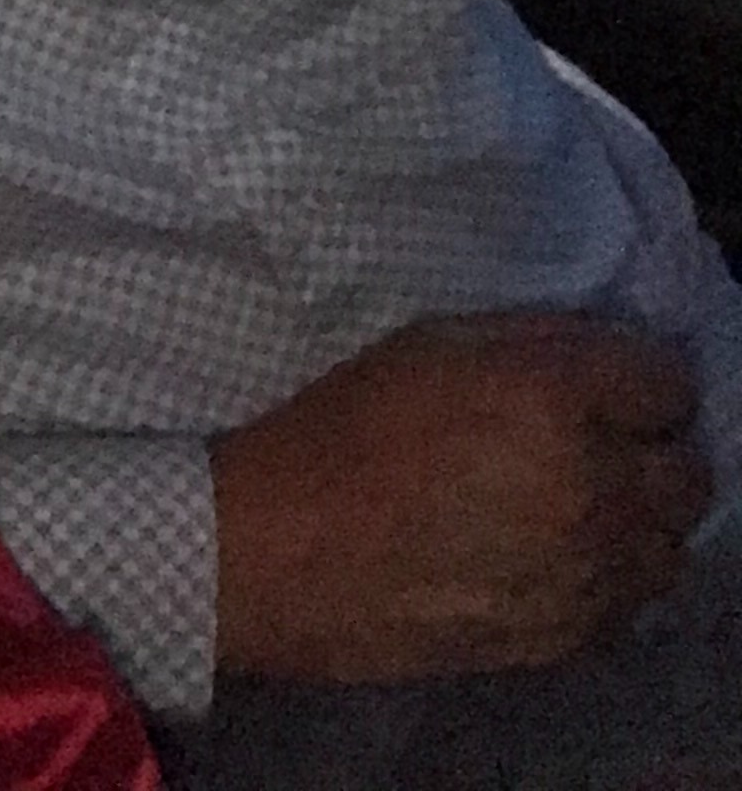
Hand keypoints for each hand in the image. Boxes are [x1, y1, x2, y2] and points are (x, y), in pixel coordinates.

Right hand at [210, 312, 711, 682]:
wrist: (289, 550)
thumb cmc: (347, 424)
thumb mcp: (433, 342)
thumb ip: (534, 341)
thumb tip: (601, 349)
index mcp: (555, 398)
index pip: (667, 382)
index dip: (639, 377)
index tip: (607, 383)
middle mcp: (595, 487)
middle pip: (689, 472)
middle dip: (654, 447)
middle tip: (602, 441)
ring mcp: (590, 574)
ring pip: (673, 544)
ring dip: (642, 517)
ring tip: (586, 504)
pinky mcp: (571, 636)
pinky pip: (635, 601)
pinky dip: (614, 574)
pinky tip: (560, 554)